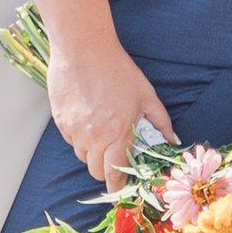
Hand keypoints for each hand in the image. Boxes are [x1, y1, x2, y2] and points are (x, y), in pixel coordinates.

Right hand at [45, 33, 175, 190]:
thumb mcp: (146, 96)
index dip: (118, 184)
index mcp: (117, 132)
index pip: (114, 174)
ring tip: (102, 129)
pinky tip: (88, 117)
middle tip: (114, 154)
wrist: (82, 47)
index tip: (121, 185)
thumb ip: (160, 123)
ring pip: (82, 155)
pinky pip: (70, 140)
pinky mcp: (59, 121)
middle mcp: (93, 136)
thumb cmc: (117, 70)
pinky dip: (79, 137)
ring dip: (92, 151)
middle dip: (106, 168)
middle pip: (95, 170)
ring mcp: (73, 129)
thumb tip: (172, 142)